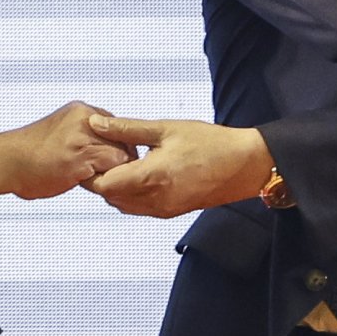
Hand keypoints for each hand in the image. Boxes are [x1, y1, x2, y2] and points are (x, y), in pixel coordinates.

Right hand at [0, 101, 128, 207]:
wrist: (5, 162)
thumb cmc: (28, 154)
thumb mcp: (59, 131)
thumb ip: (82, 135)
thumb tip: (102, 150)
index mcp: (80, 110)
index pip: (116, 127)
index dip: (115, 146)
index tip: (109, 162)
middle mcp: (85, 119)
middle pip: (124, 139)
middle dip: (119, 159)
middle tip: (108, 174)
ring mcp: (84, 137)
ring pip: (122, 154)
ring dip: (115, 171)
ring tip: (98, 181)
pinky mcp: (82, 157)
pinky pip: (112, 168)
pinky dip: (108, 180)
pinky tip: (91, 185)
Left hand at [84, 115, 278, 218]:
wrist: (244, 166)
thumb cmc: (210, 143)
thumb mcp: (165, 128)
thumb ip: (127, 129)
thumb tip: (96, 123)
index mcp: (151, 178)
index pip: (103, 185)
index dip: (93, 170)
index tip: (95, 151)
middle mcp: (154, 200)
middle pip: (109, 197)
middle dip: (102, 178)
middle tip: (107, 154)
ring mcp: (162, 210)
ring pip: (122, 205)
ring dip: (116, 187)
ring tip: (125, 162)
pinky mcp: (170, 213)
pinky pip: (139, 208)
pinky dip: (131, 193)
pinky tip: (141, 173)